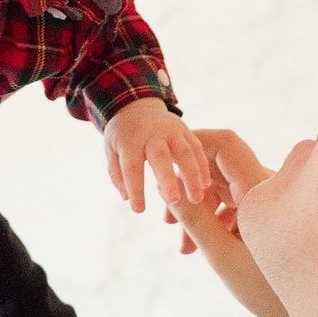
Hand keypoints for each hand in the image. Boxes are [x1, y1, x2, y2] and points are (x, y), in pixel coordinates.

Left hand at [102, 97, 215, 215]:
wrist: (137, 106)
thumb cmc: (123, 135)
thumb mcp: (111, 150)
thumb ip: (116, 173)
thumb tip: (126, 197)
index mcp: (130, 140)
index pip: (131, 166)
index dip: (136, 188)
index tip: (138, 210)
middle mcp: (152, 134)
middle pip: (161, 156)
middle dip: (167, 178)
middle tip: (173, 200)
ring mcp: (171, 130)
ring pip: (185, 152)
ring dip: (192, 175)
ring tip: (197, 198)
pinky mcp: (185, 130)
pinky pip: (197, 148)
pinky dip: (202, 166)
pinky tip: (206, 185)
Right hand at [169, 128, 289, 316]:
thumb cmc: (270, 293)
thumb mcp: (222, 256)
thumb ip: (194, 218)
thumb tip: (168, 187)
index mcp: (262, 189)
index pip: (224, 143)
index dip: (191, 147)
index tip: (165, 169)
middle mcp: (270, 187)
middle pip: (219, 167)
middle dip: (189, 189)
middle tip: (167, 221)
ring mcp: (271, 201)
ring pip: (224, 188)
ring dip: (199, 209)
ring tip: (184, 247)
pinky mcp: (270, 216)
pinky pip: (235, 204)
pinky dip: (215, 220)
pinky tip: (201, 249)